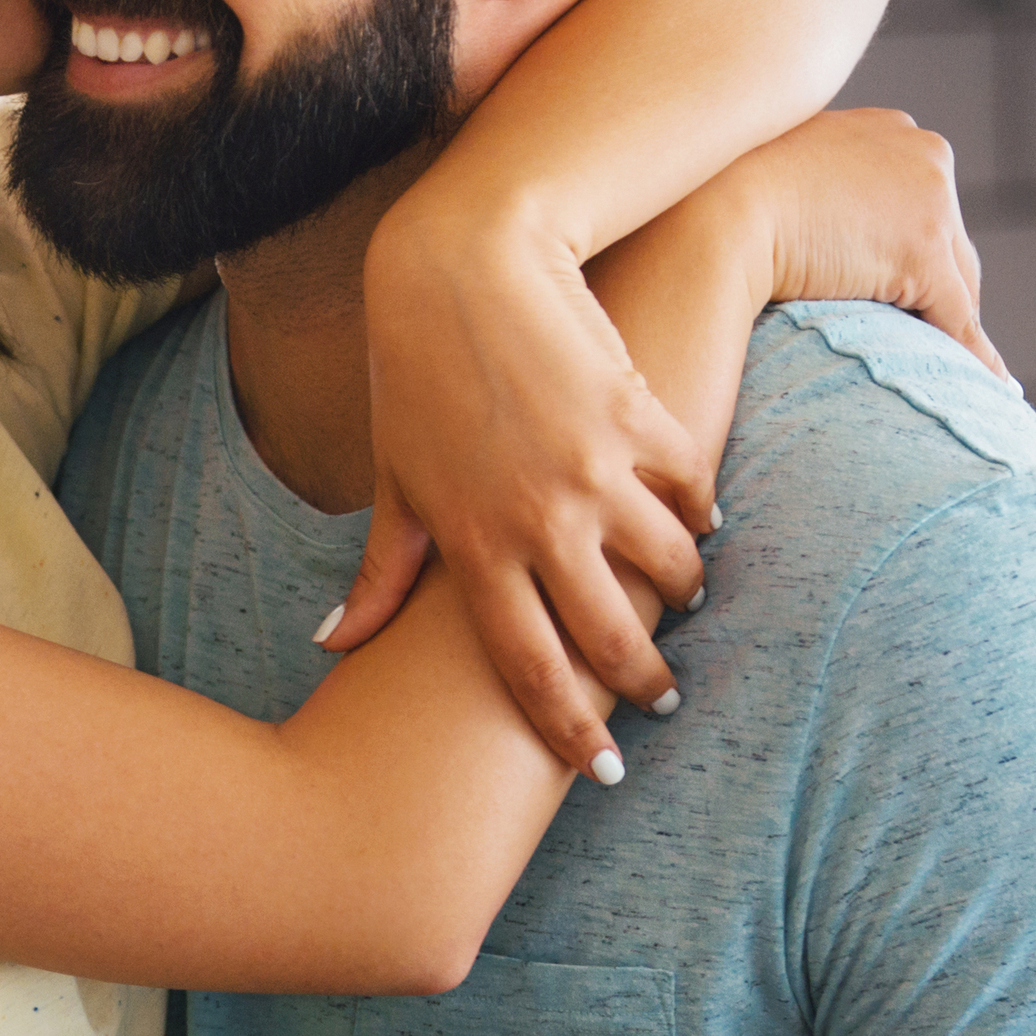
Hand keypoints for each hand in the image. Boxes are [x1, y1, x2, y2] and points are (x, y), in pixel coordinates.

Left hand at [337, 204, 713, 775]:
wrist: (463, 263)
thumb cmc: (414, 374)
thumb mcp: (393, 478)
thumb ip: (381, 572)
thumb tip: (334, 644)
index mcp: (474, 549)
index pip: (531, 673)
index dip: (572, 734)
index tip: (607, 772)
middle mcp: (539, 523)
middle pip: (611, 639)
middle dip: (645, 682)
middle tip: (662, 697)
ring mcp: (595, 473)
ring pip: (669, 568)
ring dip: (684, 593)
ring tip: (686, 599)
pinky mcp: (638, 419)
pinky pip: (690, 489)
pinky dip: (700, 512)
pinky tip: (701, 521)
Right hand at [734, 107, 1002, 380]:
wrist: (710, 212)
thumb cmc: (718, 200)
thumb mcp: (782, 178)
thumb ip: (816, 194)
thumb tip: (823, 242)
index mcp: (887, 130)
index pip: (921, 202)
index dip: (909, 254)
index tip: (901, 296)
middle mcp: (921, 151)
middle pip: (950, 241)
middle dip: (939, 292)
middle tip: (927, 344)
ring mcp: (929, 199)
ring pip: (958, 280)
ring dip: (951, 327)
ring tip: (951, 375)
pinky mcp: (925, 250)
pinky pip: (956, 318)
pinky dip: (970, 357)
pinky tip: (978, 389)